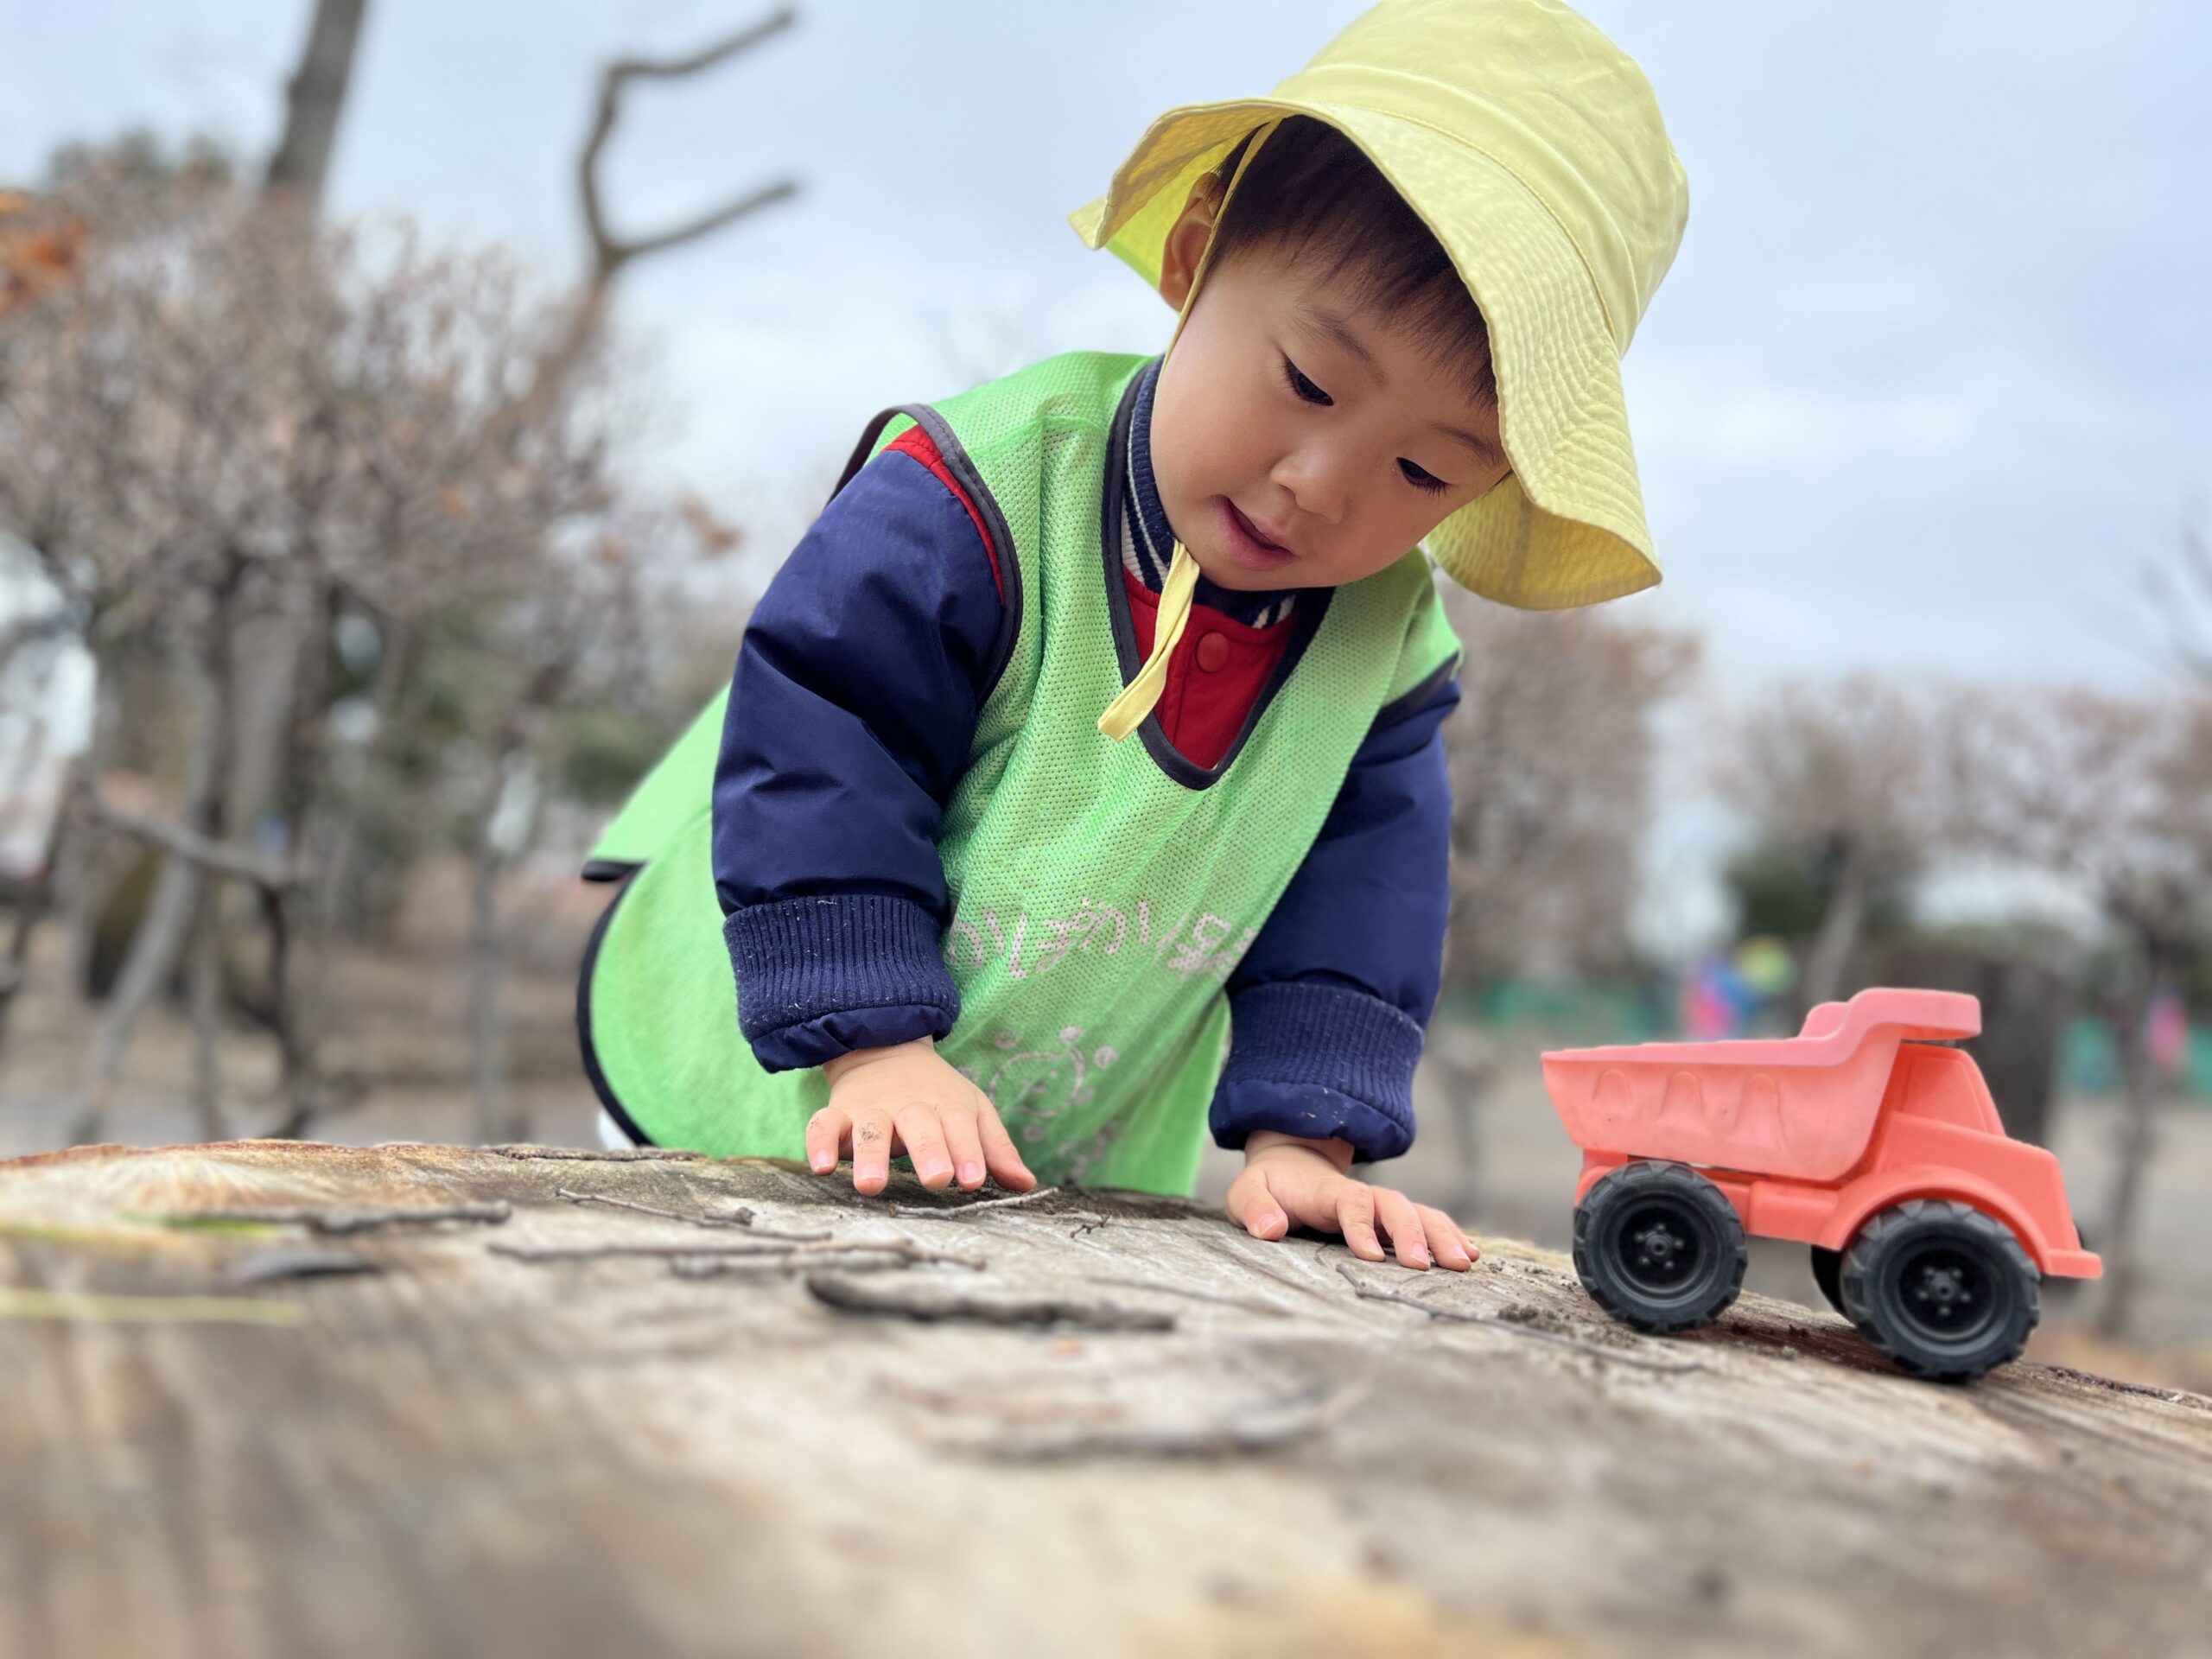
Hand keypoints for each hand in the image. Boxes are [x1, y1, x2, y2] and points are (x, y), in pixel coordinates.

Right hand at [807, 1037, 1036, 1196]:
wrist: (886, 1050)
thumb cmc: (937, 1095)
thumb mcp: (973, 1112)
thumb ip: (996, 1149)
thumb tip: (1027, 1184)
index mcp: (946, 1105)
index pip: (960, 1125)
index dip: (968, 1151)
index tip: (974, 1180)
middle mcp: (908, 1106)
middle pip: (919, 1125)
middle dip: (928, 1150)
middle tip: (937, 1179)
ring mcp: (870, 1109)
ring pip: (870, 1129)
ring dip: (870, 1156)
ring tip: (872, 1186)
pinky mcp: (837, 1113)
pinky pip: (823, 1124)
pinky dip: (819, 1142)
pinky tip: (821, 1167)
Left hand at [1225, 1131, 1476, 1271]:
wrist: (1292, 1167)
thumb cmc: (1269, 1189)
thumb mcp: (1247, 1194)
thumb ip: (1255, 1208)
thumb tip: (1270, 1230)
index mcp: (1328, 1192)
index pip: (1351, 1202)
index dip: (1360, 1225)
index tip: (1367, 1253)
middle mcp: (1362, 1195)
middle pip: (1395, 1206)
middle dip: (1411, 1234)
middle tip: (1424, 1267)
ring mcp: (1382, 1207)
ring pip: (1418, 1214)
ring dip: (1441, 1236)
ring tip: (1462, 1263)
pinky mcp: (1392, 1219)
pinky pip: (1427, 1222)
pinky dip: (1449, 1234)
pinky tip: (1470, 1255)